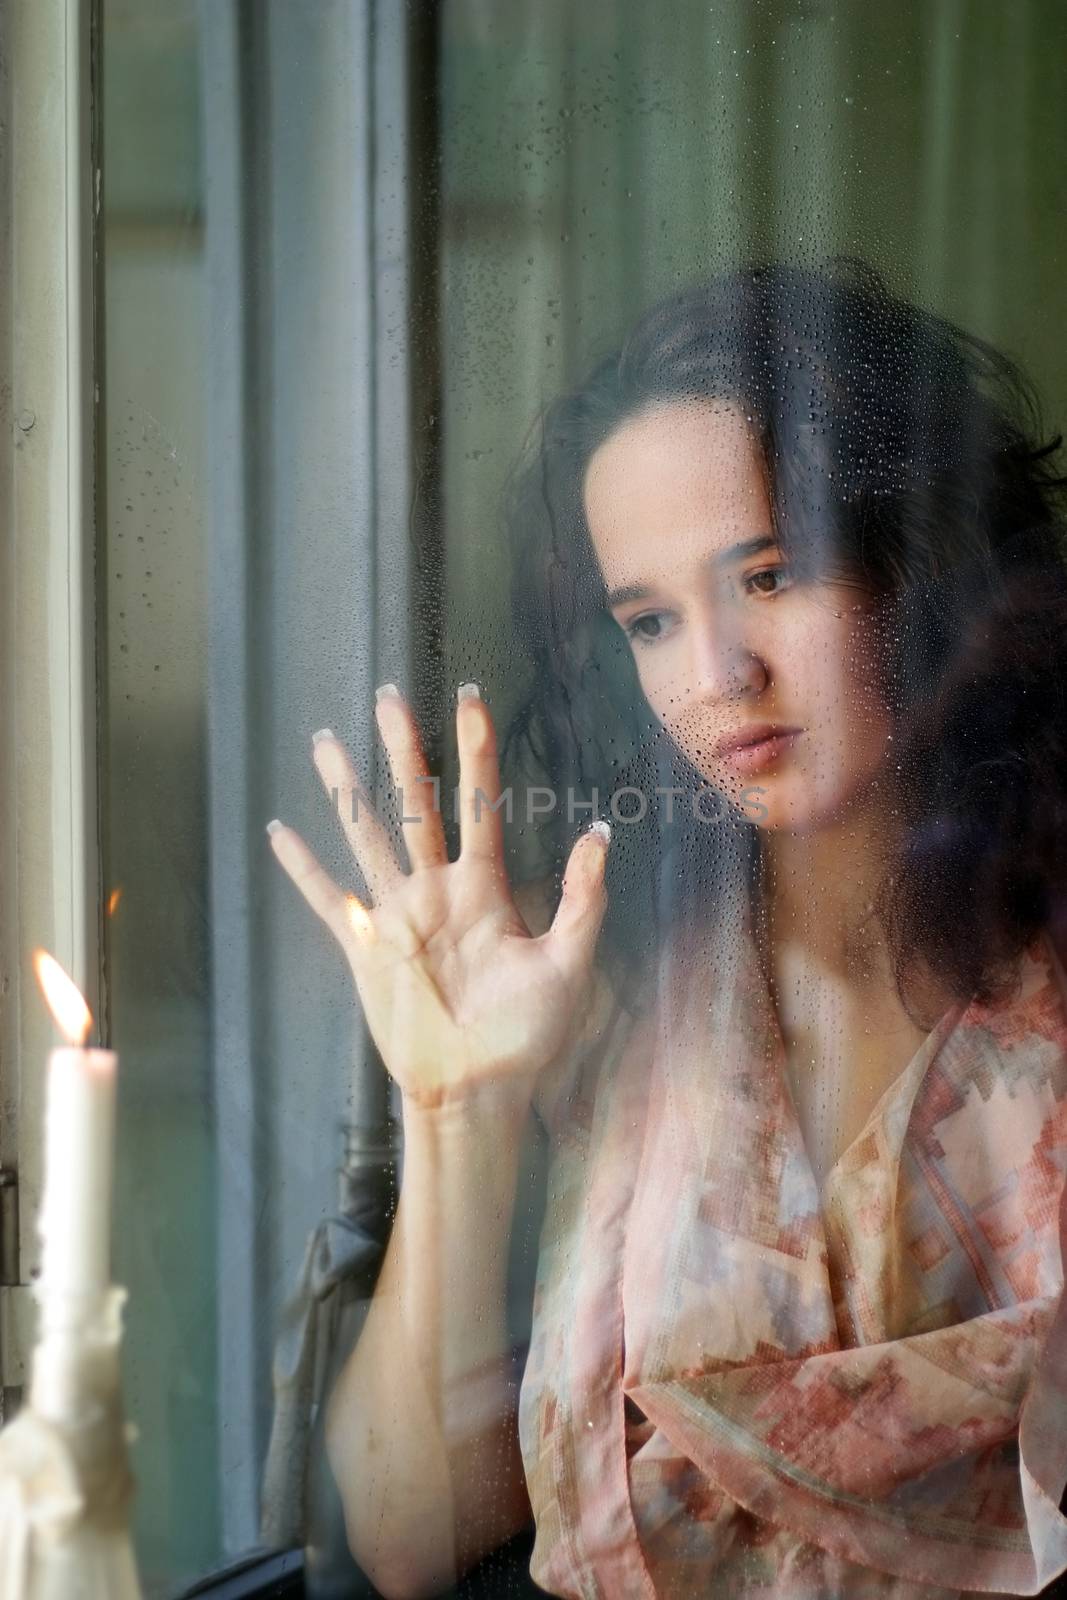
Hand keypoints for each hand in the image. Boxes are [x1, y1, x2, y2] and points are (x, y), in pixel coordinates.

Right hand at [266, 683, 610, 1112]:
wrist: (477, 1092)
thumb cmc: (529, 1036)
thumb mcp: (568, 965)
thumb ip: (582, 901)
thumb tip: (600, 834)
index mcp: (484, 887)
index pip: (478, 802)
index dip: (476, 749)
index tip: (471, 697)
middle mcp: (436, 890)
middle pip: (415, 803)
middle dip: (403, 750)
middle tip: (389, 695)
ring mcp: (397, 915)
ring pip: (366, 837)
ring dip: (346, 791)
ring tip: (323, 741)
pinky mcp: (364, 949)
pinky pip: (328, 900)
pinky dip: (303, 869)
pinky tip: (280, 833)